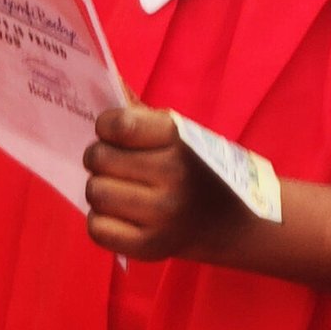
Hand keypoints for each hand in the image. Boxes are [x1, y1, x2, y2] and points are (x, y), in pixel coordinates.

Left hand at [83, 103, 241, 262]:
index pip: (118, 124)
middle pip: (98, 158)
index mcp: (177, 139)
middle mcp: (171, 175)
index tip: (111, 132)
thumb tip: (108, 81)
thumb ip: (140, 113)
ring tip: (117, 189)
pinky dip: (101, 221)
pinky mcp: (150, 248)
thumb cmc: (198, 169)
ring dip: (99, 189)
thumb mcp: (179, 134)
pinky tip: (120, 215)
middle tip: (114, 164)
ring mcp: (162, 215)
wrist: (236, 224)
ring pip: (95, 193)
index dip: (105, 126)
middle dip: (99, 158)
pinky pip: (97, 229)